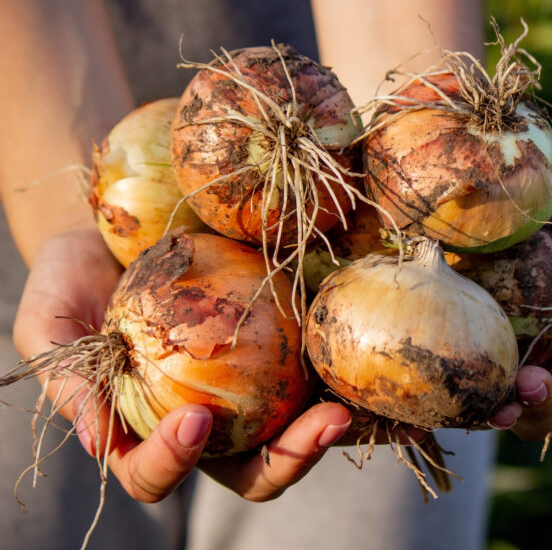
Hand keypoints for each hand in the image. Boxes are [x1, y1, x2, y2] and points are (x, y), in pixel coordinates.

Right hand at [12, 228, 350, 502]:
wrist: (111, 231)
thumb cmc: (71, 279)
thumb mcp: (48, 323)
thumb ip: (68, 381)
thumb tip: (99, 445)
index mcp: (140, 432)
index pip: (156, 473)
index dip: (173, 462)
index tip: (191, 418)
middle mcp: (202, 424)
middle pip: (249, 472)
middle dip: (287, 461)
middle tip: (319, 427)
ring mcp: (244, 394)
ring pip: (291, 433)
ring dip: (323, 430)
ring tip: (346, 407)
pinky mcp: (274, 354)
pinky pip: (308, 374)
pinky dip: (332, 374)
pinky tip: (350, 358)